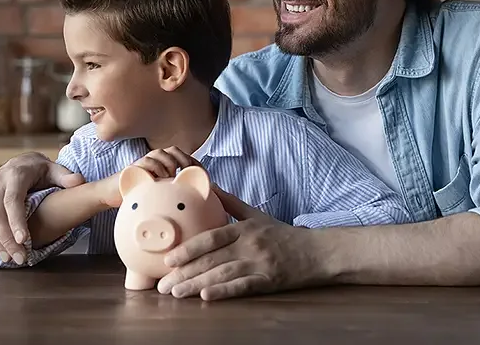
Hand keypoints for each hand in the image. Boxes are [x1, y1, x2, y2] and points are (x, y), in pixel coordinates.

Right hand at [0, 151, 84, 263]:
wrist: (21, 163)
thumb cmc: (40, 171)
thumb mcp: (54, 170)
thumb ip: (65, 176)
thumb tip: (78, 181)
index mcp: (15, 175)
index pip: (12, 200)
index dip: (16, 221)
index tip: (25, 241)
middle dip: (6, 239)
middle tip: (20, 258)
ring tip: (8, 258)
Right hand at [103, 146, 199, 207]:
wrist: (110, 194)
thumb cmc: (136, 196)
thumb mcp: (158, 195)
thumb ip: (172, 193)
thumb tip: (194, 200)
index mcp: (163, 164)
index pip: (183, 157)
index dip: (194, 163)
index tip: (202, 174)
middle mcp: (155, 160)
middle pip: (175, 151)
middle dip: (185, 160)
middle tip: (189, 174)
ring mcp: (145, 161)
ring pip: (164, 153)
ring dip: (172, 164)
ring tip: (174, 176)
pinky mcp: (135, 167)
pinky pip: (149, 161)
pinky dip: (158, 168)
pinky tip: (161, 179)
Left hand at [156, 186, 320, 300]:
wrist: (317, 252)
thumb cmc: (283, 234)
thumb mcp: (256, 215)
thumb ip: (229, 203)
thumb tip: (208, 183)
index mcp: (244, 229)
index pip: (211, 238)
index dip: (188, 249)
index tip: (168, 259)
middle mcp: (250, 245)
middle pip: (212, 259)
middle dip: (184, 273)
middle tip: (162, 285)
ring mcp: (260, 264)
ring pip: (223, 275)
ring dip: (197, 285)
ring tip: (176, 293)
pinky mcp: (269, 282)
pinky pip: (243, 287)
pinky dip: (225, 292)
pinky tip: (207, 297)